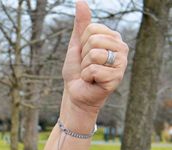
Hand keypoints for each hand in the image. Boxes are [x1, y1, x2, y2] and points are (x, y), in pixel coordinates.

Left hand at [62, 1, 128, 118]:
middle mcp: (122, 48)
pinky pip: (93, 70)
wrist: (75, 92)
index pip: (92, 29)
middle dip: (83, 55)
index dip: (81, 43)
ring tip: (90, 73)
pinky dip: (87, 77)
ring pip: (94, 54)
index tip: (85, 54)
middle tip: (87, 65)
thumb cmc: (77, 69)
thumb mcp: (76, 44)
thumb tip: (80, 1)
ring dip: (85, 67)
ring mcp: (121, 63)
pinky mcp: (116, 78)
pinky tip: (92, 81)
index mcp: (113, 37)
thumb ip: (81, 23)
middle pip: (93, 40)